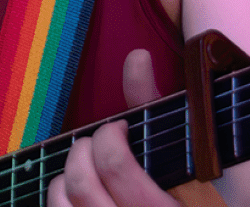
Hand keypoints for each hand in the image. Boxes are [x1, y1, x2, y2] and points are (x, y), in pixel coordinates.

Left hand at [47, 49, 180, 206]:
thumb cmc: (190, 191)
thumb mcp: (179, 152)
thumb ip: (150, 106)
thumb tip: (137, 57)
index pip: (114, 165)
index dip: (109, 135)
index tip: (119, 128)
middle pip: (82, 184)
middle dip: (83, 150)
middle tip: (98, 142)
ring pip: (61, 203)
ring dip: (65, 176)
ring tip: (86, 168)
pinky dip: (59, 198)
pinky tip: (76, 193)